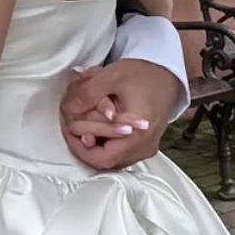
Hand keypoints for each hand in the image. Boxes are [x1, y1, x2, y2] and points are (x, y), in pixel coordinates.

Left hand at [60, 59, 181, 171]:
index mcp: (139, 133)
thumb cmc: (143, 74)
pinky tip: (96, 129)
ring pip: (113, 159)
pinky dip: (105, 144)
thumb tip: (69, 110)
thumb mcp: (111, 77)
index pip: (104, 157)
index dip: (80, 149)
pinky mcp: (145, 144)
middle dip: (84, 146)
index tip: (68, 130)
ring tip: (81, 128)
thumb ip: (87, 94)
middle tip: (70, 128)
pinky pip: (121, 153)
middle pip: (107, 160)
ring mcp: (146, 147)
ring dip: (94, 146)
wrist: (166, 74)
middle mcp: (145, 146)